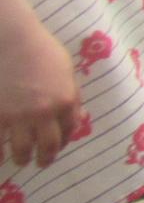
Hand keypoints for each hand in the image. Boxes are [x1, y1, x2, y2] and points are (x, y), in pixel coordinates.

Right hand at [0, 14, 82, 168]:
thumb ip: (72, 95)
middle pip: (47, 146)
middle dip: (45, 159)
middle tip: (42, 163)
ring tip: (21, 160)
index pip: (69, 131)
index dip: (64, 141)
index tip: (58, 146)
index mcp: (66, 100)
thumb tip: (77, 117)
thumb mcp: (66, 70)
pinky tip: (0, 156)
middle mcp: (44, 112)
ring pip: (22, 150)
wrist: (11, 40)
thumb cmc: (41, 50)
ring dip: (23, 158)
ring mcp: (18, 116)